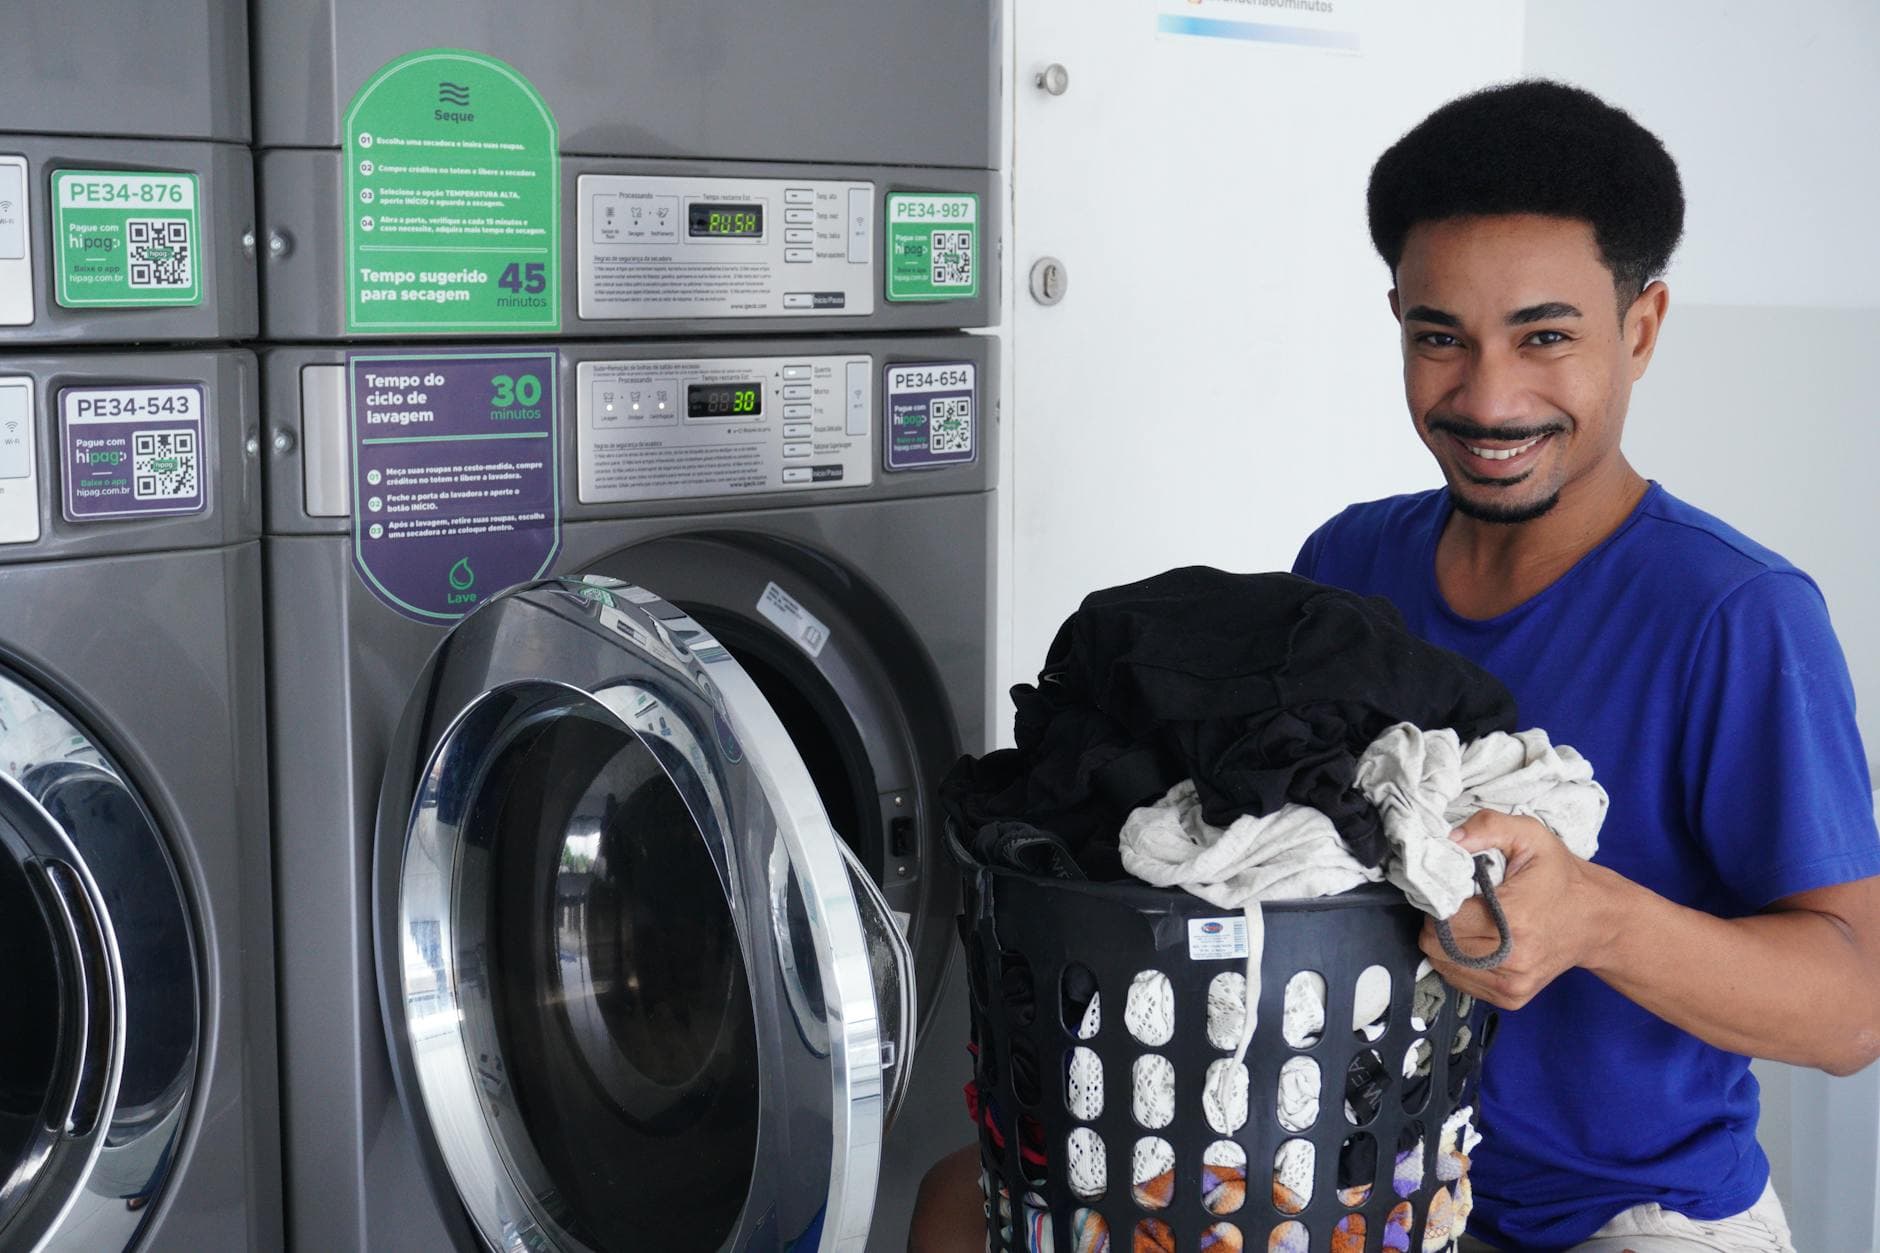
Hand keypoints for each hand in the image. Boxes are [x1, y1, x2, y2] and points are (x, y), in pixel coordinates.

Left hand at [1419, 810, 1616, 1009]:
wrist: (1597, 920)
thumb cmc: (1560, 877)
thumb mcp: (1530, 835)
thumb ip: (1487, 827)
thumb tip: (1450, 840)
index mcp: (1514, 918)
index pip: (1444, 918)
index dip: (1438, 900)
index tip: (1452, 889)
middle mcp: (1513, 957)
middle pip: (1437, 945)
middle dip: (1439, 921)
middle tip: (1460, 905)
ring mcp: (1513, 983)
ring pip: (1444, 965)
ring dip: (1446, 943)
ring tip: (1472, 922)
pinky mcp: (1512, 997)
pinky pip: (1460, 981)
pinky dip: (1459, 961)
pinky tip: (1479, 941)